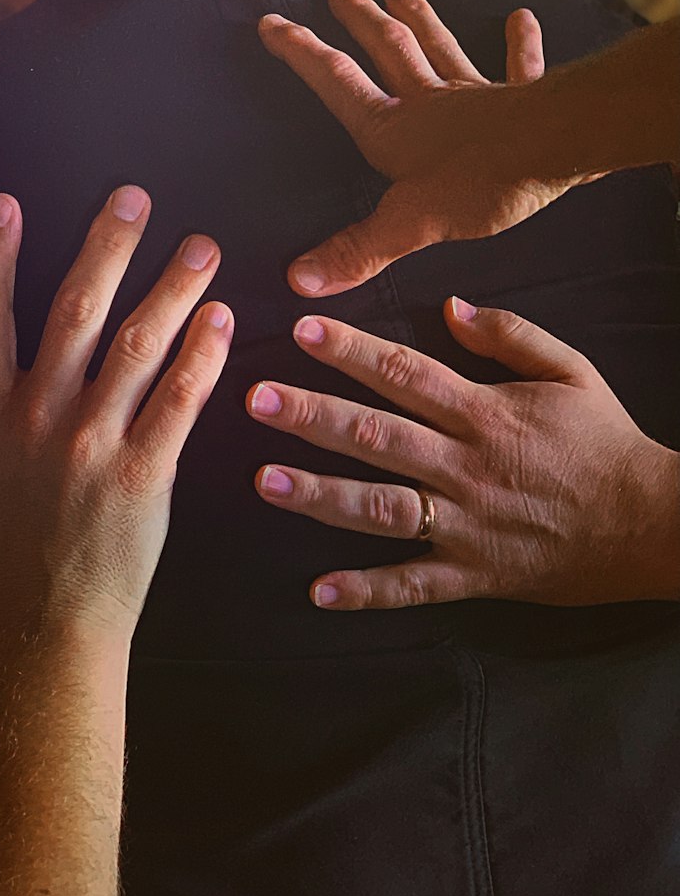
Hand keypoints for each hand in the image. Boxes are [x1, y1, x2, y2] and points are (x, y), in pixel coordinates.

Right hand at [0, 188, 232, 641]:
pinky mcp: (146, 476)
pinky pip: (179, 403)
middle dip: (104, 248)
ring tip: (201, 246)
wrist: (43, 640)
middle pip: (73, 313)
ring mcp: (95, 445)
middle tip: (133, 197)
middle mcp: (39, 420)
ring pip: (135, 347)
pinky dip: (201, 357)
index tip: (5, 203)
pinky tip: (223, 318)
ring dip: (170, 290)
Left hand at [248, 301, 679, 608]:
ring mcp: (467, 524)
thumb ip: (511, 334)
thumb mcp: (572, 371)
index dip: (351, 350)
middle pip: (377, 436)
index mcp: (484, 413)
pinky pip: (414, 585)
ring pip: (382, 508)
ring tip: (264, 480)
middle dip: (312, 415)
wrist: (654, 524)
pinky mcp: (476, 573)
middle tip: (256, 399)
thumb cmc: (607, 443)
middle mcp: (466, 466)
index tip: (302, 329)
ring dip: (320, 495)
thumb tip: (451, 304)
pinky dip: (367, 590)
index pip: (405, 373)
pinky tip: (318, 591)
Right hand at [259, 0, 577, 296]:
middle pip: (387, 49)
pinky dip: (520, 44)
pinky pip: (520, 66)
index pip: (336, 82)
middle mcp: (428, 101)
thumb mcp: (409, 224)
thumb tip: (299, 279)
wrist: (557, 149)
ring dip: (419, 18)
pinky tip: (522, 17)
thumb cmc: (482, 183)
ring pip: (440, 47)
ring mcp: (476, 95)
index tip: (271, 21)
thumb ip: (357, 249)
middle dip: (359, 20)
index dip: (300, 52)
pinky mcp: (524, 99)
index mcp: (392, 127)